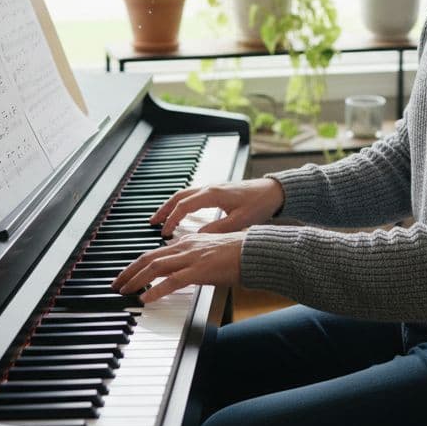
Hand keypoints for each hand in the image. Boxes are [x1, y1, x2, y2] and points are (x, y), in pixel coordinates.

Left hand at [111, 231, 244, 303]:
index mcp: (188, 241)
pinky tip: (146, 298)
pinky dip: (156, 289)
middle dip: (129, 271)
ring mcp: (192, 257)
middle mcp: (186, 246)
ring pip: (155, 266)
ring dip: (136, 279)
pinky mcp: (200, 270)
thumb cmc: (239, 253)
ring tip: (125, 290)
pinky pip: (172, 281)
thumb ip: (196, 260)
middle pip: (149, 257)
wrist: (256, 251)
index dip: (138, 264)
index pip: (156, 252)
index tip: (127, 274)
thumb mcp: (212, 252)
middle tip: (116, 283)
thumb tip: (185, 272)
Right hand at [151, 177, 284, 236]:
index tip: (164, 233)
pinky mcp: (216, 190)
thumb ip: (217, 229)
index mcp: (213, 194)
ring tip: (159, 218)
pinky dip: (181, 203)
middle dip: (163, 210)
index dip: (172, 219)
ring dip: (170, 205)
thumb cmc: (260, 203)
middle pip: (178, 197)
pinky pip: (192, 195)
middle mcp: (210, 188)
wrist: (274, 191)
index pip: (184, 206)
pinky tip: (179, 213)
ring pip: (184, 194)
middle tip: (152, 223)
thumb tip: (197, 238)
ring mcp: (212, 187)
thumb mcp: (239, 221)